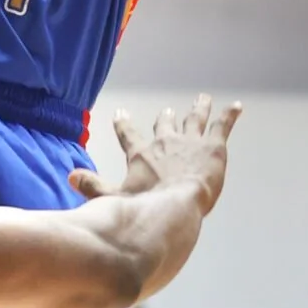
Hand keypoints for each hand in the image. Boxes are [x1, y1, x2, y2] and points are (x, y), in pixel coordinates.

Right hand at [69, 96, 240, 215]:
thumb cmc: (144, 207)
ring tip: (202, 99)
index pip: (128, 135)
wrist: (176, 207)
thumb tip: (70, 176)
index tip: (121, 113)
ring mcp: (189, 142)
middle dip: (166, 118)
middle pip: (165, 125)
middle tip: (168, 111)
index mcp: (141, 155)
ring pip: (194, 119)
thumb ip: (92, 186)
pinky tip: (237, 107)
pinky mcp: (213, 147)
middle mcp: (164, 142)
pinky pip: (222, 125)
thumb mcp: (112, 199)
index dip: (124, 124)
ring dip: (198, 109)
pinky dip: (229, 115)